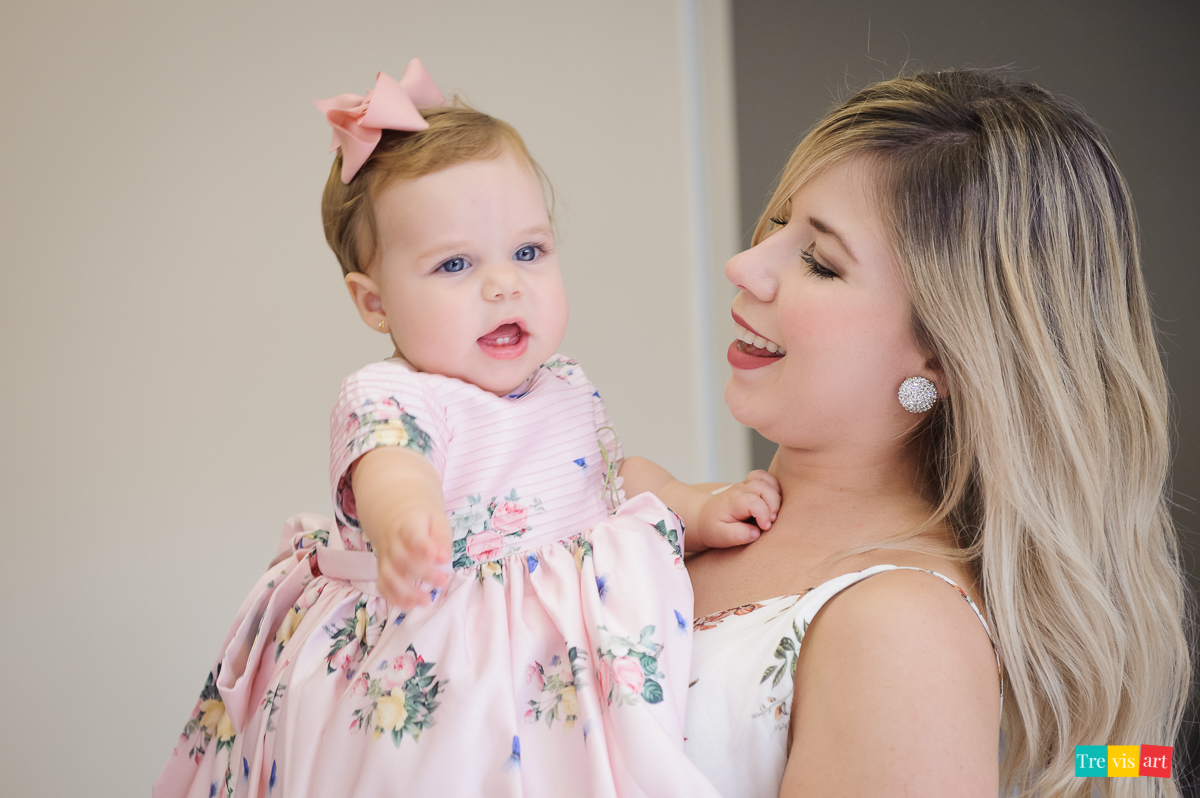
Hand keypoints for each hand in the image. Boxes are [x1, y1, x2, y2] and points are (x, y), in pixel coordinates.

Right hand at [350, 447, 452, 609]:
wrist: (396, 516)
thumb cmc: (423, 521)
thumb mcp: (437, 521)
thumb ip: (442, 539)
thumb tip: (444, 558)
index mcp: (407, 525)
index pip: (411, 534)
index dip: (421, 545)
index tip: (433, 555)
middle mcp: (392, 542)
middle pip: (401, 559)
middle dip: (422, 573)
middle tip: (443, 581)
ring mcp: (384, 557)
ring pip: (389, 575)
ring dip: (406, 592)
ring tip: (426, 601)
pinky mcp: (382, 570)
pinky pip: (382, 586)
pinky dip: (393, 598)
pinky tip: (410, 605)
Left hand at [696, 469, 780, 548]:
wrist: (705, 516)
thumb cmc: (714, 527)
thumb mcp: (721, 536)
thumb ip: (738, 535)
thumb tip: (756, 533)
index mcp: (732, 503)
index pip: (753, 502)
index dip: (763, 514)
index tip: (765, 527)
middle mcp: (740, 490)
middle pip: (762, 487)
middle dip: (773, 504)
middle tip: (772, 520)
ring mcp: (746, 485)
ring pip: (767, 479)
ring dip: (776, 494)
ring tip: (774, 511)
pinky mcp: (752, 484)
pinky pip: (767, 478)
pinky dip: (775, 487)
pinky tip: (773, 502)